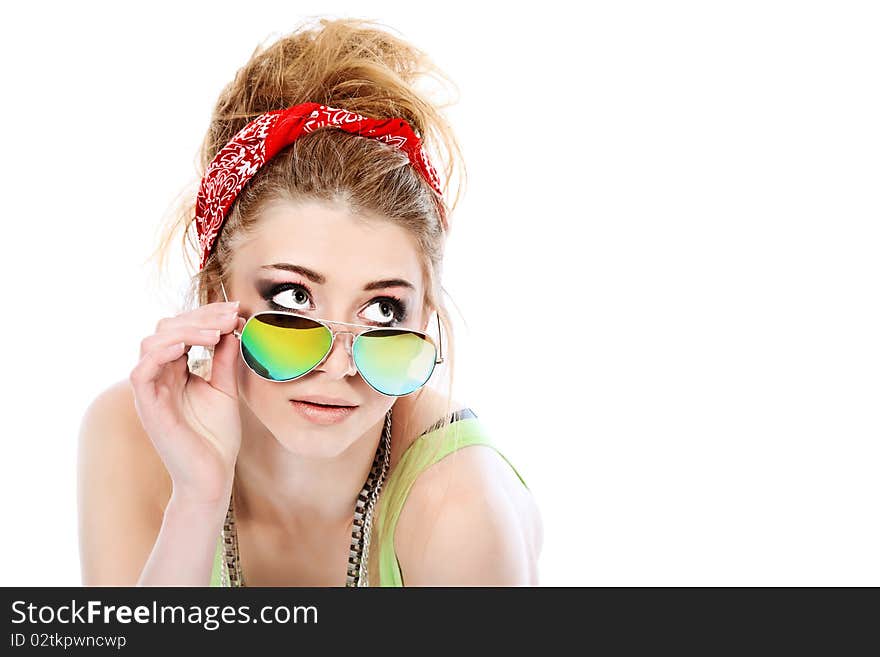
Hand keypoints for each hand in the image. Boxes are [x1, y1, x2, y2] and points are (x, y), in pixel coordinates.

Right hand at [129, 300, 245, 506]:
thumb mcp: (225, 389)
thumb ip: (225, 359)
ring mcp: (151, 391)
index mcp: (176, 371)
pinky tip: (185, 347)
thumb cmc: (216, 438)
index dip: (206, 314)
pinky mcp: (147, 408)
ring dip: (185, 331)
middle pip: (166, 329)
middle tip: (230, 316)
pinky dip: (160, 354)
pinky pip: (141, 372)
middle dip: (199, 317)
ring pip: (152, 343)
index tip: (235, 309)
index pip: (182, 329)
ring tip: (216, 332)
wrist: (213, 476)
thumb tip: (232, 326)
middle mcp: (159, 376)